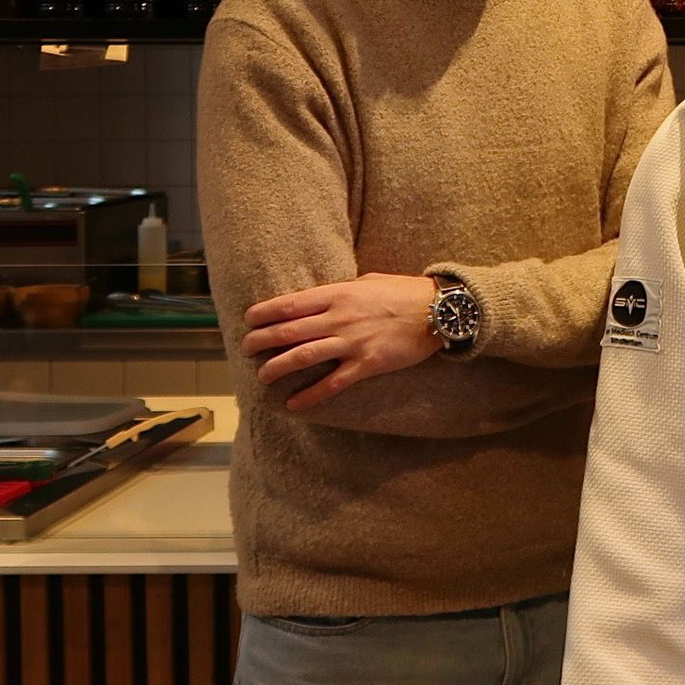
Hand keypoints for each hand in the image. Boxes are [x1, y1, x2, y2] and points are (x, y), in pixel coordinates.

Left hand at [242, 273, 440, 410]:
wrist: (438, 310)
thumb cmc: (405, 292)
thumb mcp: (369, 281)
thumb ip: (343, 290)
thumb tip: (323, 298)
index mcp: (337, 294)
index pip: (289, 304)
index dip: (263, 313)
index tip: (249, 320)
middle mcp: (339, 318)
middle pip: (288, 332)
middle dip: (260, 342)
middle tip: (246, 349)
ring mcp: (352, 342)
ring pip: (302, 357)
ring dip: (276, 368)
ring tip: (262, 376)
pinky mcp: (367, 364)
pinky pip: (332, 383)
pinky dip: (310, 395)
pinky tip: (294, 403)